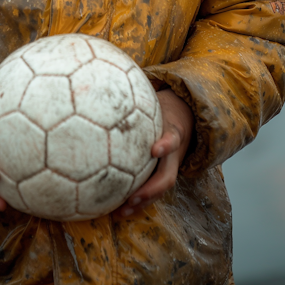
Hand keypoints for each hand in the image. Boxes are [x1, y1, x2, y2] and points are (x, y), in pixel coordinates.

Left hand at [118, 83, 193, 217]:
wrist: (184, 115)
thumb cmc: (158, 107)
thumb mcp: (151, 97)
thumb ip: (131, 91)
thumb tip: (100, 72)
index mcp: (171, 131)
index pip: (172, 137)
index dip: (166, 145)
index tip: (155, 149)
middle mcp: (172, 152)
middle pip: (168, 175)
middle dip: (152, 189)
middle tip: (132, 197)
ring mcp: (170, 165)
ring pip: (161, 189)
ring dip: (143, 202)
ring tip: (120, 212)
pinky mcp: (164, 173)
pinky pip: (152, 190)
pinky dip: (136, 202)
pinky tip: (114, 211)